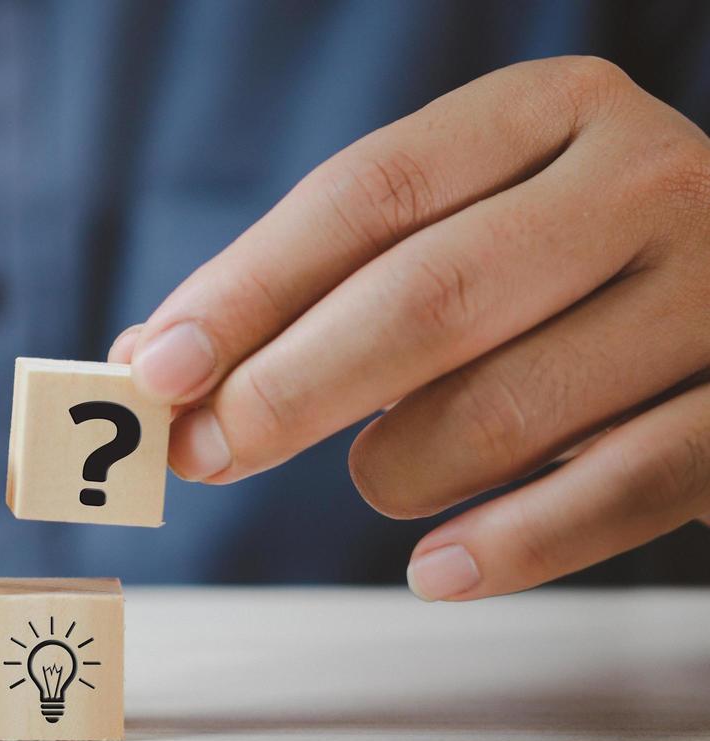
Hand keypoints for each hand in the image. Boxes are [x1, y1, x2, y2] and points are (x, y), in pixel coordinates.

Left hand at [111, 57, 709, 600]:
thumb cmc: (562, 266)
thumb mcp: (455, 227)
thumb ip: (318, 283)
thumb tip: (154, 359)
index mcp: (548, 112)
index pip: (367, 196)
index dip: (248, 290)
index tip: (157, 367)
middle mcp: (643, 183)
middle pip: (424, 299)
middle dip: (288, 391)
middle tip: (202, 452)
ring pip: (503, 409)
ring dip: (395, 470)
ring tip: (373, 476)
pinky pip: (616, 495)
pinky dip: (507, 545)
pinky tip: (435, 570)